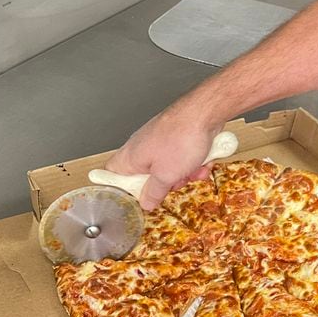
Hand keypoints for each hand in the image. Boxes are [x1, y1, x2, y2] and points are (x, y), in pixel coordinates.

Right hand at [104, 108, 218, 209]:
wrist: (205, 113)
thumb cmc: (181, 137)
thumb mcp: (166, 175)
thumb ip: (153, 193)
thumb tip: (146, 203)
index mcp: (130, 158)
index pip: (112, 177)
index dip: (123, 190)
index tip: (137, 198)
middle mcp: (141, 148)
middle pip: (147, 178)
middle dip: (167, 183)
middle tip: (175, 181)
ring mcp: (160, 143)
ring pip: (169, 169)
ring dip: (186, 173)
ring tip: (194, 168)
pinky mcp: (178, 139)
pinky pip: (183, 159)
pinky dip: (195, 162)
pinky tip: (204, 161)